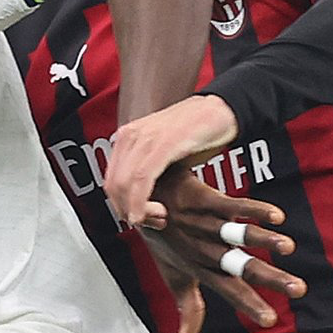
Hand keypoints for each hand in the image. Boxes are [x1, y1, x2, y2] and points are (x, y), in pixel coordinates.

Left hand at [105, 93, 238, 227]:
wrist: (222, 112)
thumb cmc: (195, 133)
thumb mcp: (163, 153)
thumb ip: (147, 172)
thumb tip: (137, 200)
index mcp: (127, 137)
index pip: (111, 181)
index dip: (121, 206)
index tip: (138, 217)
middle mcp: (131, 135)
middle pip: (114, 186)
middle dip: (128, 211)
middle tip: (151, 221)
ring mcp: (145, 138)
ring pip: (125, 185)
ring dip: (139, 210)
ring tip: (160, 216)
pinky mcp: (164, 143)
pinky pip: (142, 179)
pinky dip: (142, 202)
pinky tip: (153, 213)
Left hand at [140, 170, 306, 332]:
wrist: (143, 199)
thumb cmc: (164, 242)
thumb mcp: (174, 277)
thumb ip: (189, 308)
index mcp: (203, 270)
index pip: (230, 291)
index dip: (249, 305)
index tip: (271, 320)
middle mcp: (206, 250)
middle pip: (243, 266)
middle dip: (270, 278)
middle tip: (299, 289)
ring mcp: (207, 225)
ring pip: (239, 235)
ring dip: (264, 240)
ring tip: (289, 248)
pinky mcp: (206, 200)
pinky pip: (232, 205)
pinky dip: (253, 210)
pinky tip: (276, 217)